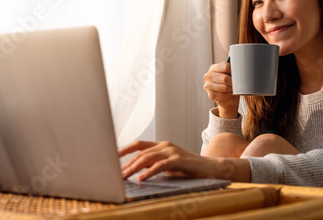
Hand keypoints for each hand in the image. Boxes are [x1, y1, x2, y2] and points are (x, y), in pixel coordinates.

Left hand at [119, 140, 250, 181]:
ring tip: (125, 177)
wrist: (210, 168)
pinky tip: (141, 179)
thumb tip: (138, 170)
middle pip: (141, 152)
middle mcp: (165, 145)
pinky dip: (149, 172)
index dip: (126, 149)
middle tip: (116, 174)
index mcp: (162, 145)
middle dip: (127, 163)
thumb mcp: (168, 166)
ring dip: (134, 168)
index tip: (113, 156)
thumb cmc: (188, 169)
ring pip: (147, 158)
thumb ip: (155, 165)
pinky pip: (160, 166)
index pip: (139, 144)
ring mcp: (172, 151)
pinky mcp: (178, 160)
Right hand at [204, 60, 239, 118]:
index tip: (237, 75)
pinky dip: (228, 95)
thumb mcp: (230, 74)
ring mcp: (208, 86)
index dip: (233, 71)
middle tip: (235, 84)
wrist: (227, 98)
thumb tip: (239, 70)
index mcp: (213, 68)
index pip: (226, 67)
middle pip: (225, 78)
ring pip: (225, 87)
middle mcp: (208, 76)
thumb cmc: (229, 83)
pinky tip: (228, 94)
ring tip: (232, 89)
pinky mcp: (211, 95)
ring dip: (231, 89)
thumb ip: (232, 70)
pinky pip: (223, 95)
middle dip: (233, 82)